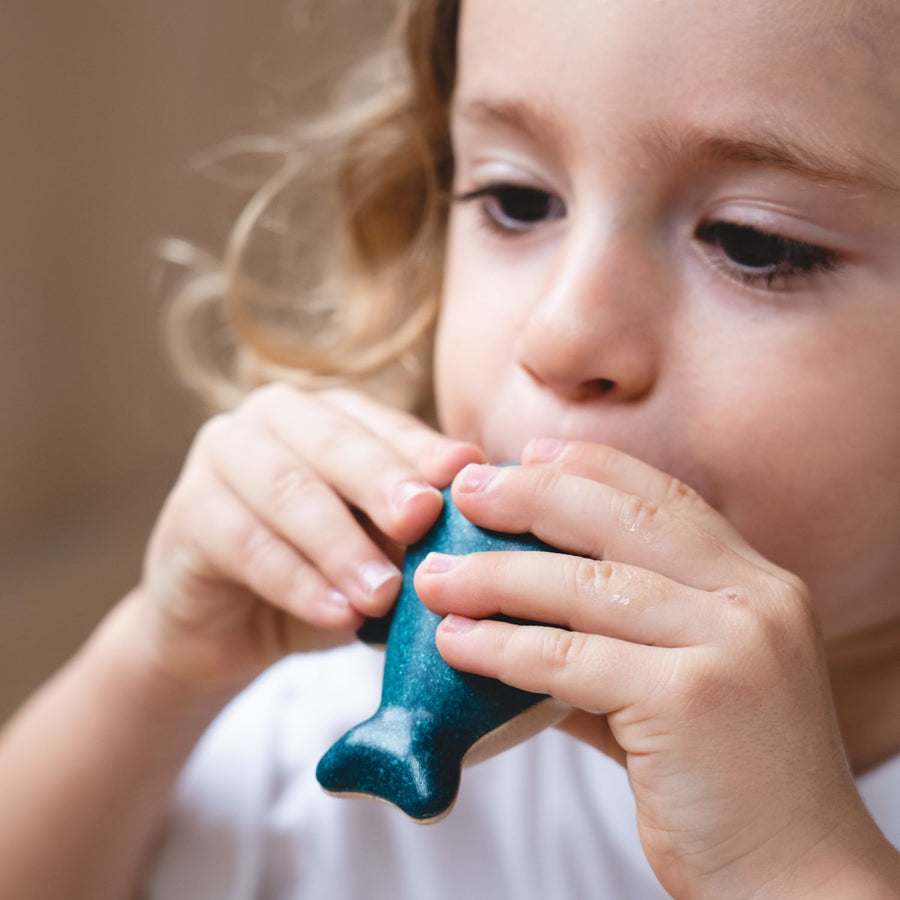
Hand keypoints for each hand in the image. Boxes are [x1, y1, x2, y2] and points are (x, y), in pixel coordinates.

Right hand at [133, 383, 481, 695]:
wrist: (228, 628)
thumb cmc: (319, 573)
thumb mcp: (374, 547)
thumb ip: (412, 524)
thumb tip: (477, 506)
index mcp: (329, 413)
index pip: (383, 423)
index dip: (422, 450)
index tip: (464, 478)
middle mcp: (272, 419)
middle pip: (333, 443)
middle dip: (381, 482)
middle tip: (420, 521)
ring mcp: (221, 456)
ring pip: (287, 490)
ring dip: (339, 545)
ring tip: (382, 594)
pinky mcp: (187, 511)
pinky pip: (244, 543)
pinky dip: (296, 582)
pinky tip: (336, 616)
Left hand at [415, 441, 891, 896]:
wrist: (799, 878)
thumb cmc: (733, 782)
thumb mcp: (689, 685)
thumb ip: (618, 644)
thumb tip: (522, 624)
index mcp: (759, 584)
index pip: (666, 499)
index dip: (593, 469)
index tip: (529, 456)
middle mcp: (753, 599)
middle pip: (622, 521)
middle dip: (533, 498)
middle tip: (468, 492)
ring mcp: (728, 643)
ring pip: (586, 587)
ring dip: (496, 578)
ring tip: (435, 577)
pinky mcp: (691, 699)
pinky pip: (571, 660)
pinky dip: (503, 649)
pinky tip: (456, 643)